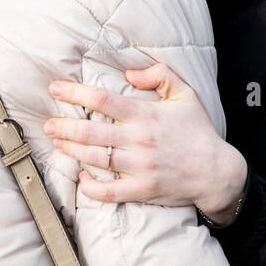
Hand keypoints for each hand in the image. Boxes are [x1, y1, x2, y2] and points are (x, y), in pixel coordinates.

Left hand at [44, 63, 246, 220]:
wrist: (217, 172)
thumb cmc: (198, 131)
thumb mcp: (185, 94)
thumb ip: (159, 75)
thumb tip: (128, 73)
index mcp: (145, 115)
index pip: (102, 100)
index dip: (74, 93)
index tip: (55, 89)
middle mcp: (139, 140)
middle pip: (90, 132)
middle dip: (63, 127)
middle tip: (48, 124)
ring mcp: (139, 167)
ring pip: (94, 159)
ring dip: (70, 151)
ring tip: (57, 143)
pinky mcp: (142, 190)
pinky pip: (108, 191)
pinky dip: (90, 186)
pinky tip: (81, 177)